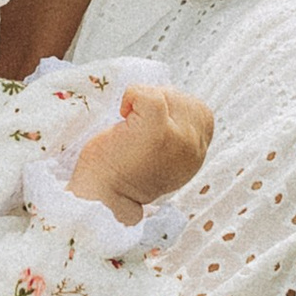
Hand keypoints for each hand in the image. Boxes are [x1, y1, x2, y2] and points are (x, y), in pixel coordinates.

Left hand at [68, 83, 213, 224]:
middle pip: (185, 100)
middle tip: (135, 125)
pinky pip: (151, 96)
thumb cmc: (115, 178)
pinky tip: (121, 116)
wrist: (96, 200)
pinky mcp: (156, 130)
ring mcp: (178, 139)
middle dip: (158, 104)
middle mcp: (194, 149)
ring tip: (130, 123)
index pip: (199, 113)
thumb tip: (167, 110)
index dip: (171, 112)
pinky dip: (132, 96)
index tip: (149, 129)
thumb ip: (174, 139)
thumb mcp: (159, 160)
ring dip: (146, 100)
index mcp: (196, 157)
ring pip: (170, 95)